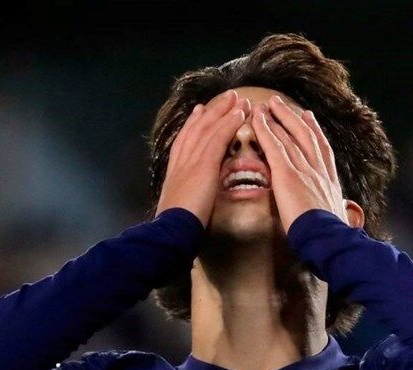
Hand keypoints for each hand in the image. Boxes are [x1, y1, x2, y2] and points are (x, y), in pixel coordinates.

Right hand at [155, 90, 250, 226]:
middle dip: (212, 111)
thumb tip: (194, 191)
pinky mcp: (204, 164)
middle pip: (197, 128)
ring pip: (208, 128)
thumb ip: (188, 192)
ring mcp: (192, 160)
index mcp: (175, 170)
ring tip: (237, 98)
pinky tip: (239, 112)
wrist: (173, 228)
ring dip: (224, 111)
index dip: (193, 124)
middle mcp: (181, 160)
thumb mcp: (180, 203)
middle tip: (226, 97)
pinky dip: (229, 123)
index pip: (185, 139)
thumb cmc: (177, 225)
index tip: (200, 110)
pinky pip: (218, 138)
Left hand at [252, 95, 348, 232]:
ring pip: (288, 136)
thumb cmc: (330, 235)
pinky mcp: (287, 174)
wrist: (327, 237)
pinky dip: (266, 131)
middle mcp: (318, 168)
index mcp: (329, 179)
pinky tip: (257, 119)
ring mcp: (303, 169)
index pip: (322, 148)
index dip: (314, 130)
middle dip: (291, 116)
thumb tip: (336, 211)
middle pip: (304, 134)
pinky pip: (274, 147)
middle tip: (280, 102)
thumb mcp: (336, 216)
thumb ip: (331, 208)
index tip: (308, 117)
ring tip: (266, 104)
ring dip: (276, 118)